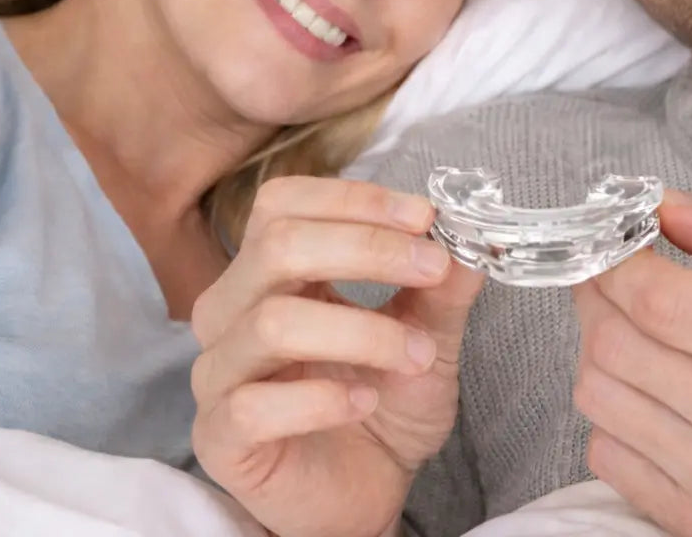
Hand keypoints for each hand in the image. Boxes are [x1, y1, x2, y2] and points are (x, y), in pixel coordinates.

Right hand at [190, 177, 483, 536]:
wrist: (368, 491)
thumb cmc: (382, 400)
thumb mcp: (426, 332)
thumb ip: (442, 284)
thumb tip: (471, 234)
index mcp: (273, 269)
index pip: (287, 201)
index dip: (356, 200)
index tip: (425, 217)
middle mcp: (233, 309)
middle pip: (279, 245)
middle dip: (369, 249)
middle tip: (433, 268)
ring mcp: (220, 372)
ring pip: (273, 321)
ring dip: (364, 332)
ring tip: (417, 357)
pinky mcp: (220, 436)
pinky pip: (255, 405)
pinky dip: (324, 399)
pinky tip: (365, 403)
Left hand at [572, 191, 691, 536]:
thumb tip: (664, 206)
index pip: (652, 296)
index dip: (614, 260)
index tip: (612, 242)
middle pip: (612, 342)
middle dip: (596, 295)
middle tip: (610, 276)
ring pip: (596, 395)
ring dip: (597, 350)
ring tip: (629, 329)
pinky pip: (605, 452)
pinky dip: (608, 413)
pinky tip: (644, 392)